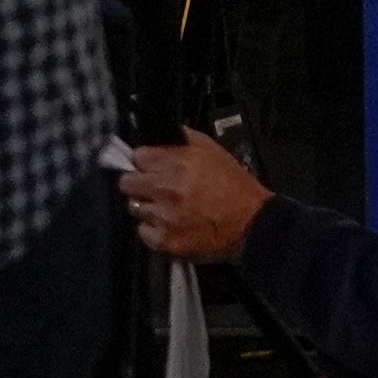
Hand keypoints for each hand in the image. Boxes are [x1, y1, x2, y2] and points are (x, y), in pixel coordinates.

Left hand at [122, 132, 271, 263]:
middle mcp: (167, 188)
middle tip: (153, 187)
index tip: (149, 166)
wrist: (251, 223)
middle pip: (127, 182)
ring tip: (166, 208)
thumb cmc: (234, 187)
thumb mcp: (213, 151)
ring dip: (147, 206)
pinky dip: (153, 229)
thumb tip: (162, 136)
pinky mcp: (165, 241)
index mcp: (178, 163)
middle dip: (138, 182)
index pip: (137, 156)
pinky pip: (143, 232)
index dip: (144, 161)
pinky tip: (170, 225)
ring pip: (134, 207)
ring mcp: (164, 216)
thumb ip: (184, 139)